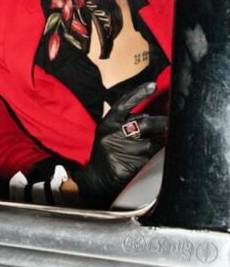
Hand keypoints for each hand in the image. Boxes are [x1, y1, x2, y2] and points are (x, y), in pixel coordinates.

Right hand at [72, 82, 166, 206]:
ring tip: (155, 148)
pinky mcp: (132, 164)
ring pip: (152, 143)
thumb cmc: (106, 153)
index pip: (123, 105)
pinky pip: (153, 159)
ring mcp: (123, 150)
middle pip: (145, 123)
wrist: (96, 180)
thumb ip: (126, 123)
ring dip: (158, 145)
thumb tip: (149, 114)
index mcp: (107, 125)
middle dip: (161, 123)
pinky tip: (151, 161)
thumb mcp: (109, 134)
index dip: (138, 94)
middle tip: (170, 123)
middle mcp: (113, 135)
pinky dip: (156, 159)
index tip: (152, 86)